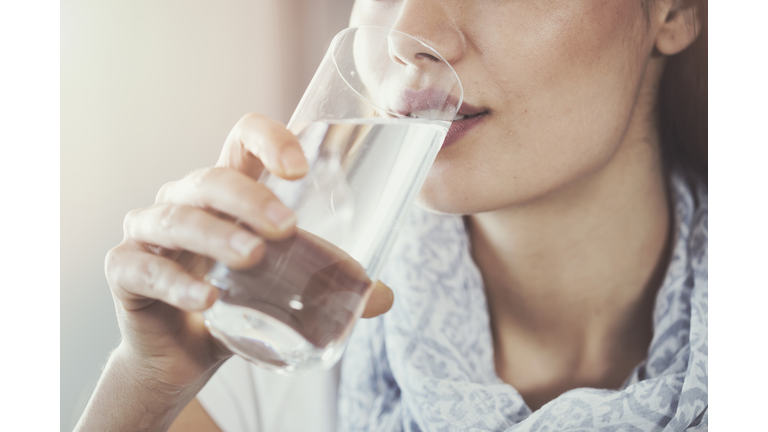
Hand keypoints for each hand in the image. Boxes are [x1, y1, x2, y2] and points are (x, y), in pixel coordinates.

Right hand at [104, 113, 393, 390]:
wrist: (181, 356)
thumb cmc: (235, 304)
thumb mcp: (284, 287)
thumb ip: (326, 283)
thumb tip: (383, 296)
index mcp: (227, 192)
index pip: (241, 140)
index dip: (269, 138)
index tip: (301, 167)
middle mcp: (185, 201)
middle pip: (211, 179)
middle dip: (249, 198)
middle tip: (286, 228)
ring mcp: (149, 232)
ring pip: (178, 218)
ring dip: (217, 235)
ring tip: (253, 258)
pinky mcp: (125, 269)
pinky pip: (143, 268)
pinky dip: (175, 282)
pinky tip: (207, 300)